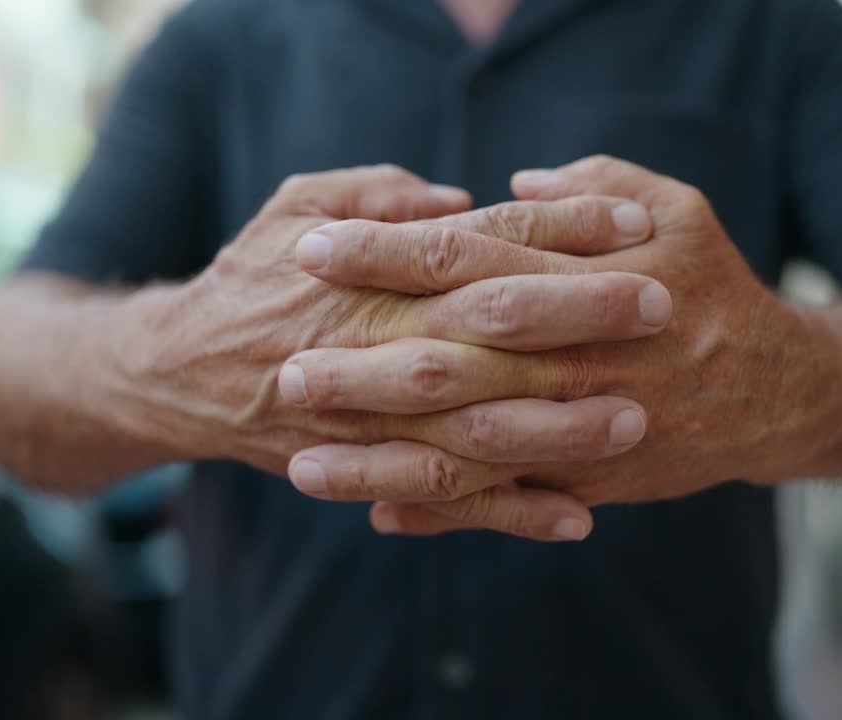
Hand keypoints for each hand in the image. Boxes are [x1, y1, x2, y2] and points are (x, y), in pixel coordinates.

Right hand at [120, 164, 673, 534]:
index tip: (632, 224)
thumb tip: (458, 198)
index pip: (482, 244)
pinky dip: (512, 513)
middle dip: (580, 316)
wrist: (179, 375)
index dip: (558, 231)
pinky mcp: (368, 470)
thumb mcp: (295, 207)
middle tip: (662, 305)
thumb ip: (376, 194)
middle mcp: (380, 345)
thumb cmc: (249, 280)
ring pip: (480, 425)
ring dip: (561, 425)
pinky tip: (578, 518)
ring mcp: (375, 418)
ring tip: (636, 418)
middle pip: (493, 328)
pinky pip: (450, 499)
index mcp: (372, 274)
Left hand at [280, 157, 841, 538]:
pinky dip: (446, 511)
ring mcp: (582, 426)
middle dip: (362, 363)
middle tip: (284, 366)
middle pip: (452, 358)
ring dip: (383, 456)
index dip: (387, 253)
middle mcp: (576, 355)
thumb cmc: (716, 285)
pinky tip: (381, 512)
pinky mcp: (589, 477)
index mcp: (586, 277)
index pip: (468, 258)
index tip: (313, 248)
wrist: (778, 390)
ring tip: (302, 461)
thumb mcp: (677, 208)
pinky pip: (507, 500)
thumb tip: (509, 187)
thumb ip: (593, 188)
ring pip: (468, 447)